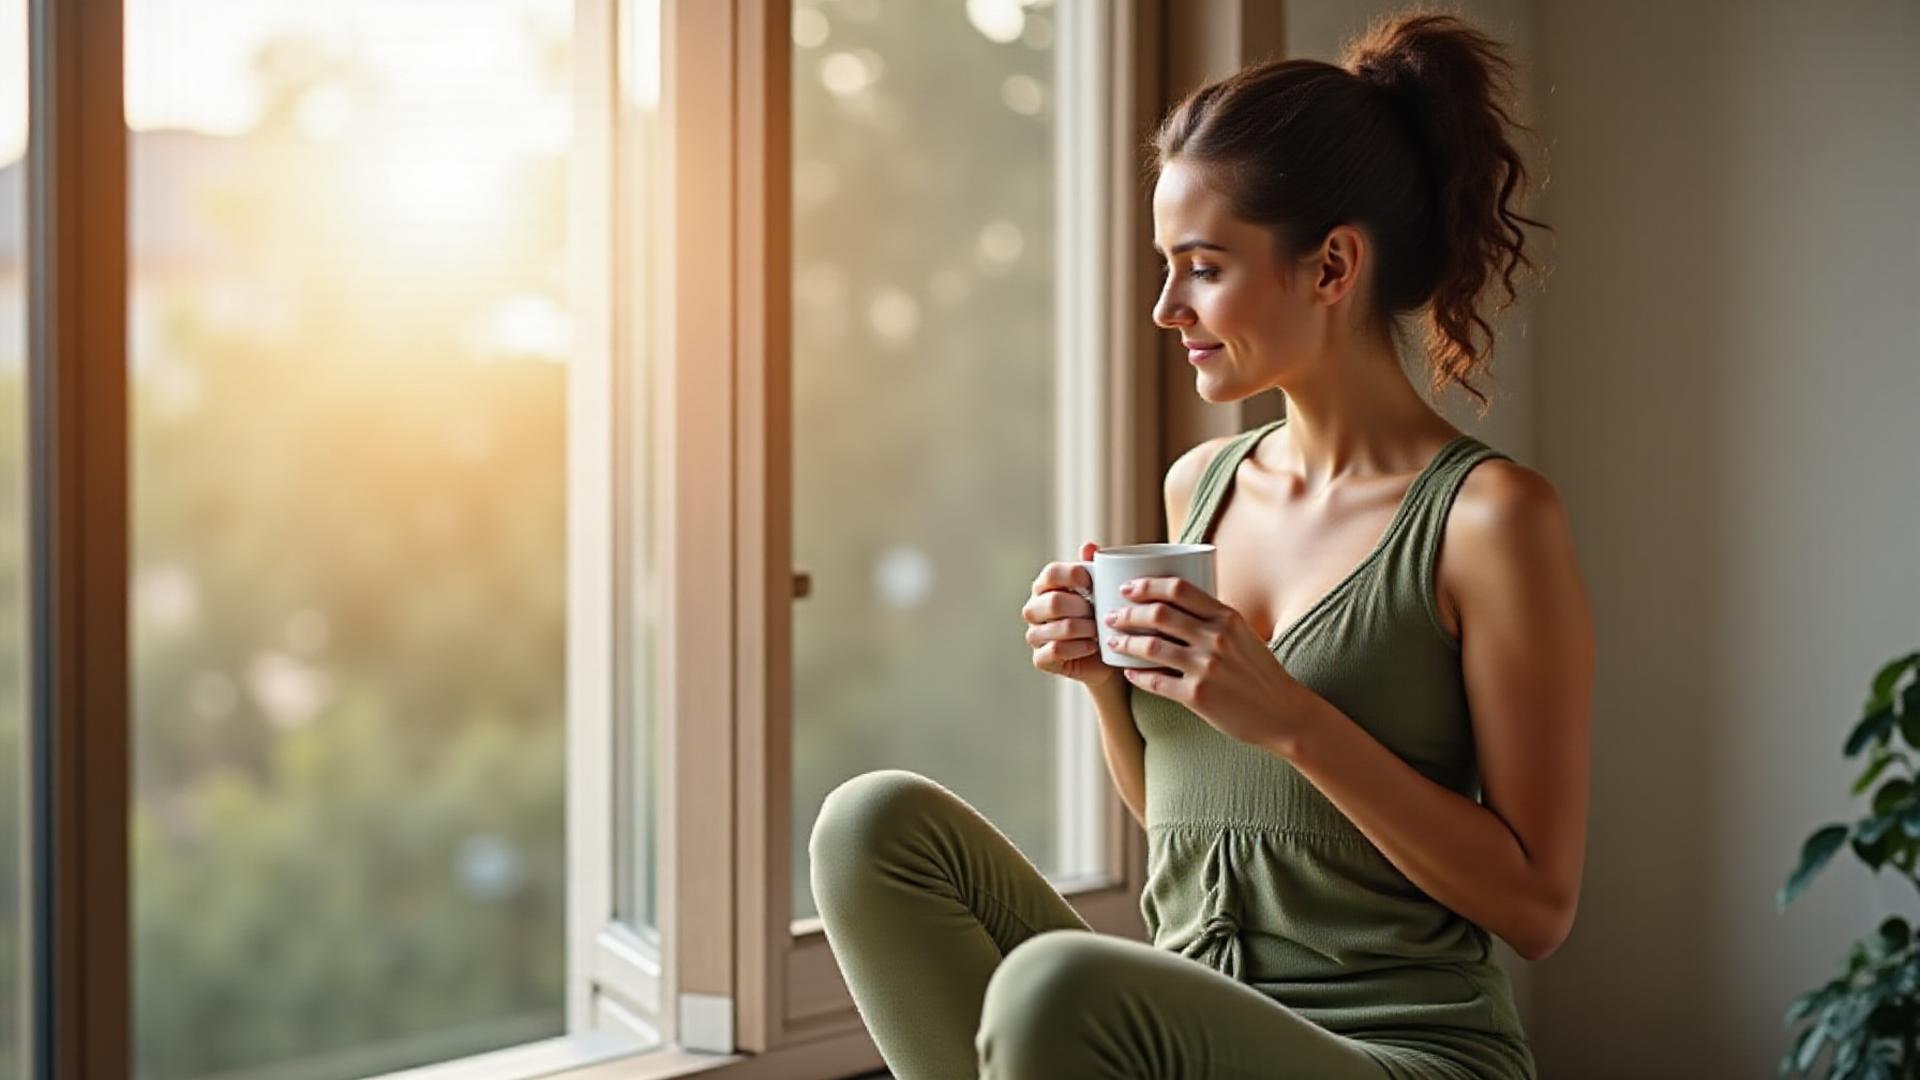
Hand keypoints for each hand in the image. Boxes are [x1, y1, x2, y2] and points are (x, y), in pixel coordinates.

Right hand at [1022, 542, 1118, 690]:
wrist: (1107, 656)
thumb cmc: (1101, 617)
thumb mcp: (1102, 590)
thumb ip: (1095, 567)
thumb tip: (1088, 546)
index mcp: (1045, 587)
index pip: (1050, 573)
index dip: (1073, 575)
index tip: (1093, 584)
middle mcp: (1034, 609)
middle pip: (1054, 602)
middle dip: (1084, 608)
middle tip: (1100, 613)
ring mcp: (1034, 634)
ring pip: (1059, 627)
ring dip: (1086, 629)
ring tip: (1099, 630)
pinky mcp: (1040, 658)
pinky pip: (1056, 650)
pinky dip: (1079, 648)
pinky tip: (1093, 646)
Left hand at [1103, 575, 1315, 751]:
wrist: (1282, 713)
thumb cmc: (1259, 672)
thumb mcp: (1243, 634)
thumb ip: (1213, 618)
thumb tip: (1173, 603)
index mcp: (1227, 617)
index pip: (1178, 589)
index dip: (1146, 585)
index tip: (1127, 588)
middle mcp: (1216, 638)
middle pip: (1158, 614)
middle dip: (1127, 613)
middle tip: (1111, 616)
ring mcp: (1206, 667)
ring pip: (1151, 646)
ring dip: (1125, 642)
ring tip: (1112, 641)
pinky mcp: (1197, 696)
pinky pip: (1156, 681)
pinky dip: (1137, 675)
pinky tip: (1129, 672)